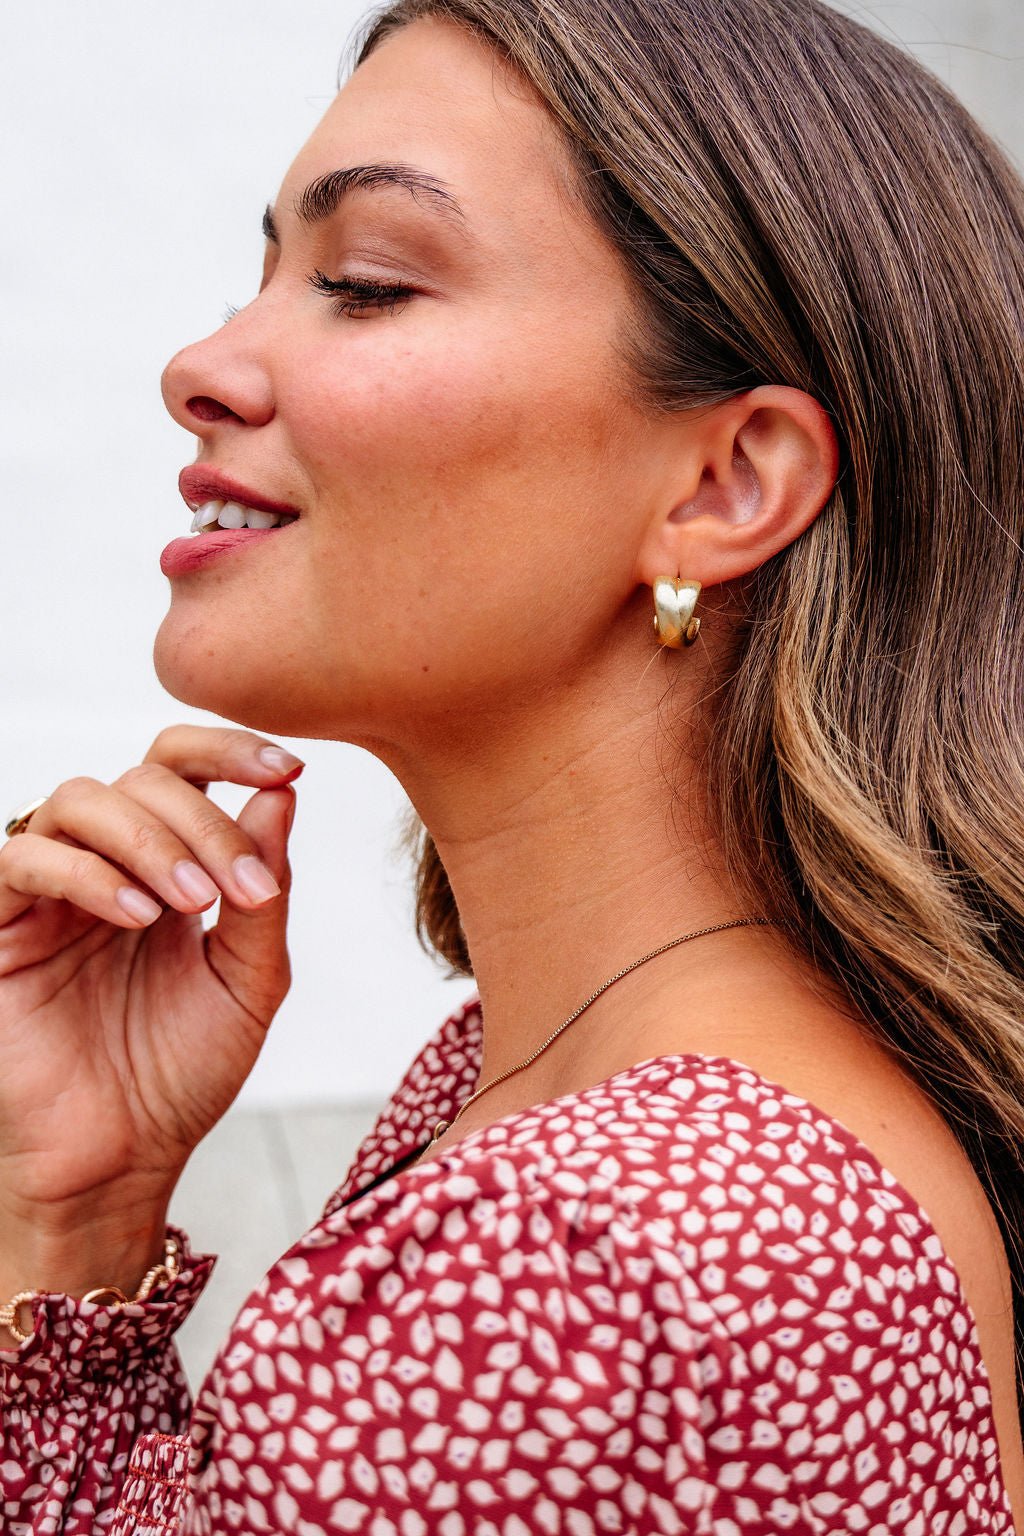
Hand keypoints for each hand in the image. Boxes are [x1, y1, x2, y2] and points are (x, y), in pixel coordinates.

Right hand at [0, 725, 302, 1268]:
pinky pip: (24, 860)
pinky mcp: (1, 927)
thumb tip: (282, 795)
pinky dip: (87, 874)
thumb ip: (264, 888)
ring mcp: (50, 892)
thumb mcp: (249, 979)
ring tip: (192, 904)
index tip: (290, 770)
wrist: (123, 1161)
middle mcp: (106, 863)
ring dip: (148, 839)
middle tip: (235, 890)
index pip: (183, 768)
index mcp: (166, 864)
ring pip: (79, 800)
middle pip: (142, 778)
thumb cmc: (183, 1074)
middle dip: (202, 821)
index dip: (230, 749)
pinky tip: (137, 917)